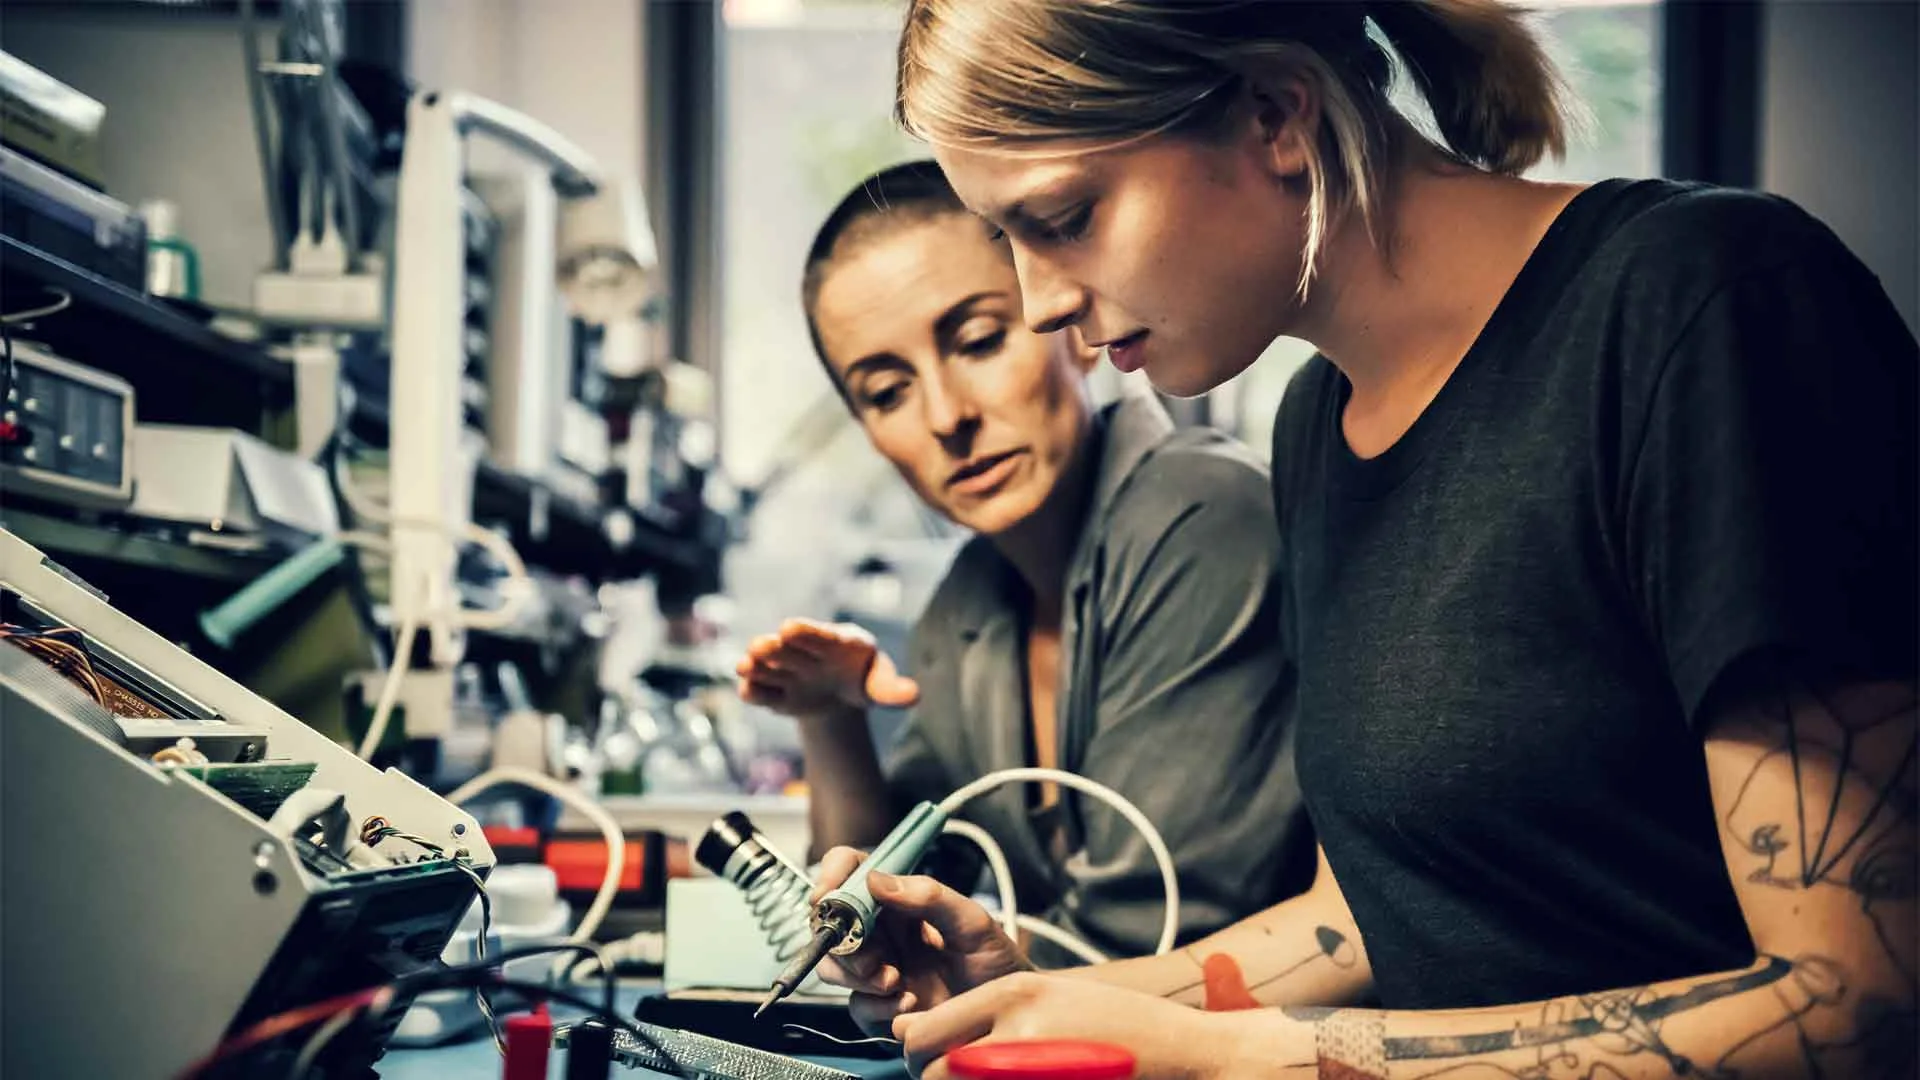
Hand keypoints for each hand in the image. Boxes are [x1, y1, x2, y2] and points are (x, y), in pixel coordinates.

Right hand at [735, 619, 920, 718]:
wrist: (841, 695)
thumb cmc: (863, 679)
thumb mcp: (879, 684)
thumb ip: (891, 689)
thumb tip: (914, 696)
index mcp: (836, 643)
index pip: (819, 635)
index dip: (805, 632)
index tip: (790, 628)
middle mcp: (807, 653)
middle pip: (788, 649)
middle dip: (774, 648)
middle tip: (760, 646)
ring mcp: (789, 672)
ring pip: (769, 666)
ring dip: (757, 666)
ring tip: (745, 665)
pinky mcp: (777, 693)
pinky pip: (762, 691)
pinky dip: (754, 690)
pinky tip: (747, 689)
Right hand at [810, 847, 1031, 1034]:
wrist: (1006, 1015)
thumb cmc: (997, 963)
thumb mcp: (973, 923)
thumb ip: (930, 897)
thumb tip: (876, 880)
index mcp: (901, 900)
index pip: (852, 871)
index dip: (832, 876)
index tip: (828, 894)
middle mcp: (884, 930)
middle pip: (831, 922)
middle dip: (842, 939)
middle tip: (871, 957)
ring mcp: (878, 968)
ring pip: (834, 965)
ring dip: (857, 974)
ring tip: (896, 982)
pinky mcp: (880, 1007)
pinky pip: (857, 1005)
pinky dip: (878, 1007)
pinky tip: (908, 1006)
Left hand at [895, 973, 1255, 1079]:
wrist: (1183, 1054)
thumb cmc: (1115, 1024)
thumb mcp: (1050, 994)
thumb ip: (984, 1011)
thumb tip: (911, 1033)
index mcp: (1013, 992)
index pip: (926, 1033)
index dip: (919, 1055)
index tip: (931, 1060)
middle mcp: (1017, 1030)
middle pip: (933, 1072)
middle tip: (959, 1077)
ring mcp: (1032, 1070)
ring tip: (996, 1078)